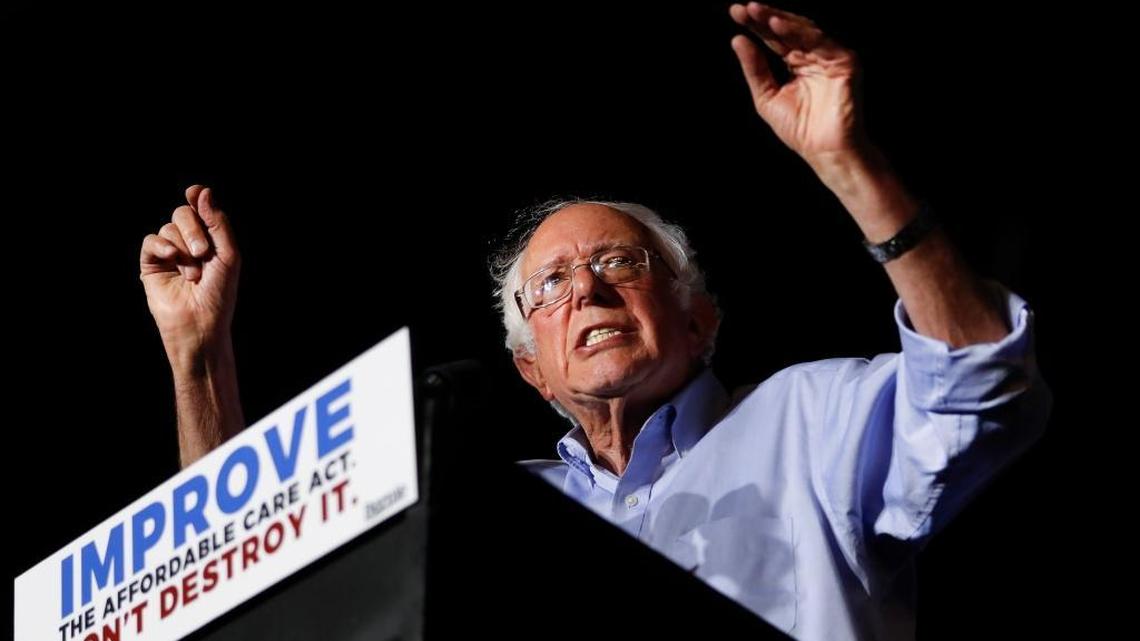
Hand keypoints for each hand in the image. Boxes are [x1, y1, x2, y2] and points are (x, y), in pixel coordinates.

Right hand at [139, 185, 240, 366]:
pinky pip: (151, 242)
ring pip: (168, 229)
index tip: (194, 192)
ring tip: (193, 275)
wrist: (201, 324)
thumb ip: (217, 222)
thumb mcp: (227, 255)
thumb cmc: (219, 294)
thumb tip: (202, 191)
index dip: (197, 197)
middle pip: (183, 214)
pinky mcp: (151, 264)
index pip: (201, 208)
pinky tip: (171, 258)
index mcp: (211, 239)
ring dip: (183, 249)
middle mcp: (189, 243)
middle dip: (193, 229)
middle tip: (202, 253)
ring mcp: (170, 253)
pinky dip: (161, 246)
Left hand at [729, 3, 864, 163]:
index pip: (774, 39)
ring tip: (757, 12)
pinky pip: (820, 41)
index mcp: (796, 62)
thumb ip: (754, 69)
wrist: (825, 151)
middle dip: (765, 17)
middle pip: (787, 30)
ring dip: (779, 20)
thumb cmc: (799, 130)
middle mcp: (813, 55)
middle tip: (744, 8)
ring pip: (803, 30)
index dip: (756, 25)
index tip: (735, 12)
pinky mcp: (844, 61)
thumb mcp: (767, 97)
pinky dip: (798, 32)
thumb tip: (737, 39)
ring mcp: (830, 57)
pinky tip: (777, 25)